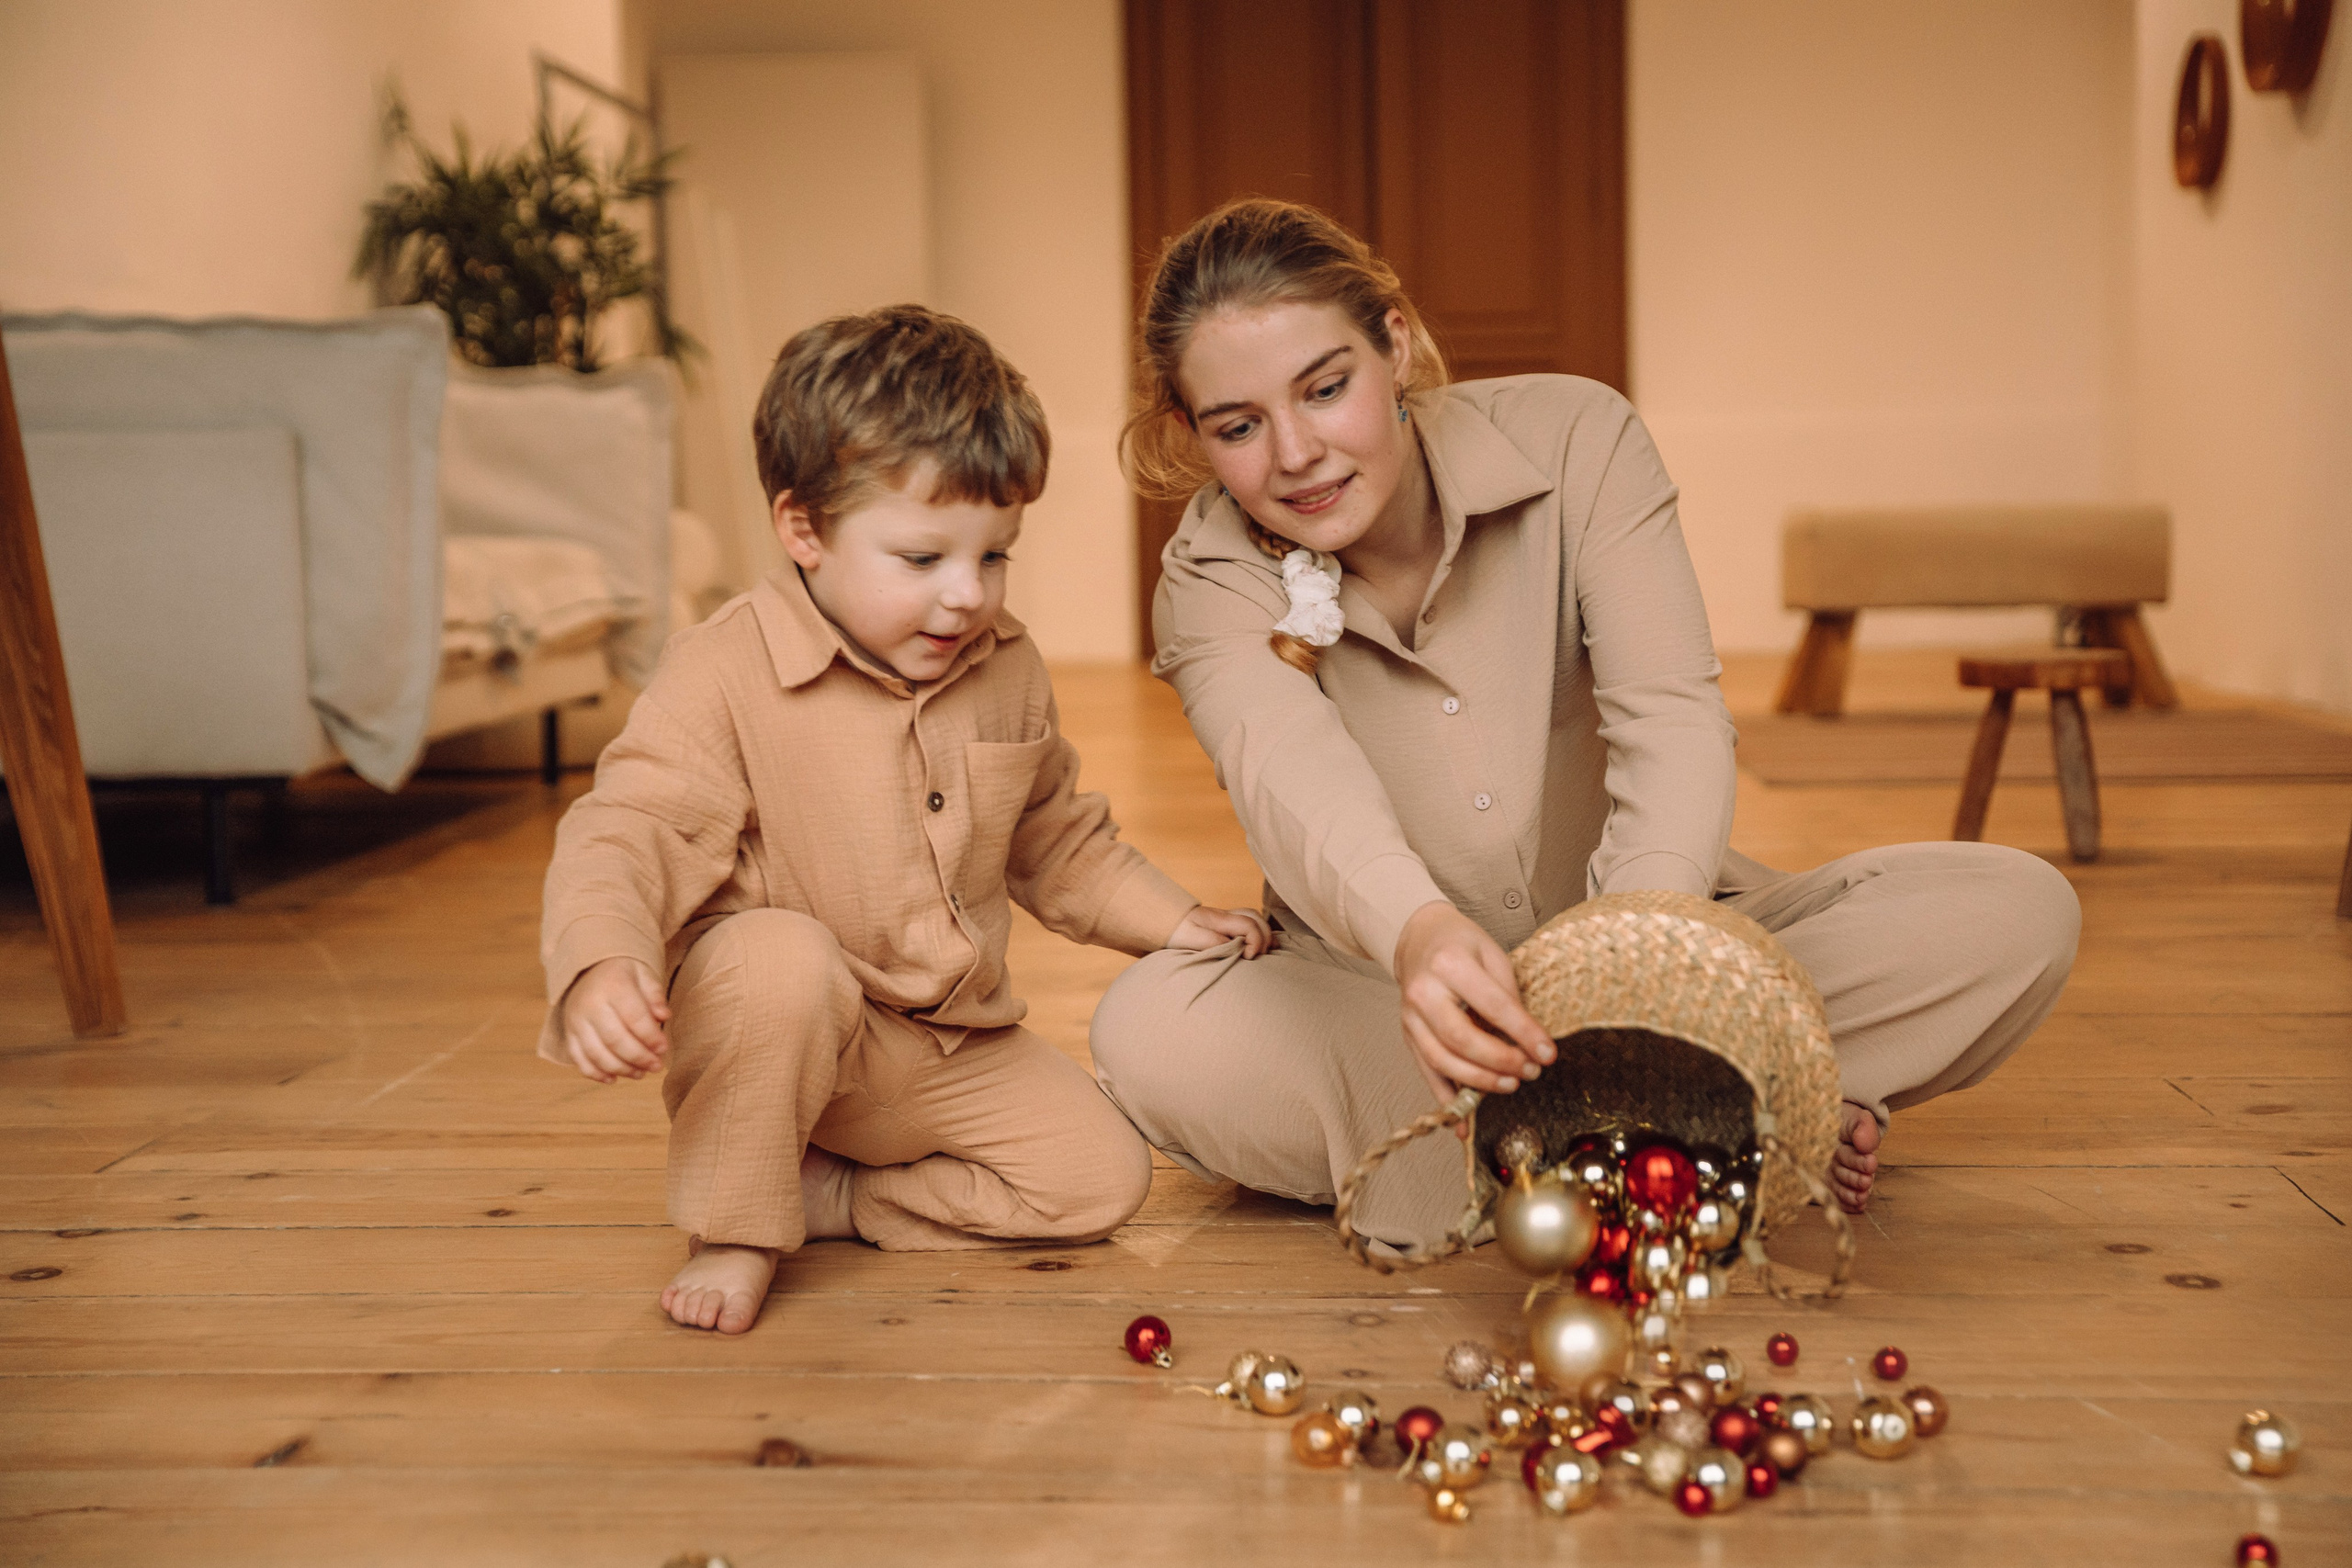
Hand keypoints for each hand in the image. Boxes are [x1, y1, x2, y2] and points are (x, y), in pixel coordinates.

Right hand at [559, 956, 671, 1082]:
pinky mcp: (568, 1034)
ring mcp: (576, 1021)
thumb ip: (654, 995)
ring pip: (597, 1053)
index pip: (634, 1017)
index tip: (664, 1048)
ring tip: (640, 1074)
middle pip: (615, 1039)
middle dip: (639, 1058)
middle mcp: (590, 1005)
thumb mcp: (643, 974)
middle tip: (656, 1066)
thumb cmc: (623, 974)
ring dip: (621, 1069)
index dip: (651, 1037)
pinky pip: (578, 1059)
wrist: (588, 968)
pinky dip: (595, 1073)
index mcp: (612, 986)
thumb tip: (664, 1016)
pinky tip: (613, 1079)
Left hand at [1166, 904, 1272, 957]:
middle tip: (1257, 956)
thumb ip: (1213, 942)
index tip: (1248, 957)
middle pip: (1255, 918)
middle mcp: (1225, 916)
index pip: (1248, 923)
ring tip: (1266, 950)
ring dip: (1263, 932)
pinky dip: (1257, 932)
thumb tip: (1236, 948)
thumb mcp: (1191, 938)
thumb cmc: (1175, 931)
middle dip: (1264, 936)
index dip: (1256, 941)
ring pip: (1253, 918)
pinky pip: (1247, 922)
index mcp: (1219, 919)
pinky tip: (1260, 945)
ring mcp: (1224, 918)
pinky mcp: (1222, 924)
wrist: (1161, 921)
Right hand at [1392, 900, 1554, 1104]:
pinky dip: (1446, 1101)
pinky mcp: (1408, 1036)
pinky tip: (1463, 1125)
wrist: (1418, 938)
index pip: (1492, 1006)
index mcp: (1449, 964)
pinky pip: (1427, 1074)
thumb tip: (1526, 1040)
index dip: (1523, 1033)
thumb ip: (1507, 994)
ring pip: (1442, 1061)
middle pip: (1462, 1039)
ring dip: (1479, 1081)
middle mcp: (1423, 992)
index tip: (1548, 1053)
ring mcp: (1411, 1017)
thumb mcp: (1492, 955)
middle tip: (1531, 1071)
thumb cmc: (1461, 945)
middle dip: (1501, 1061)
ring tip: (1510, 1084)